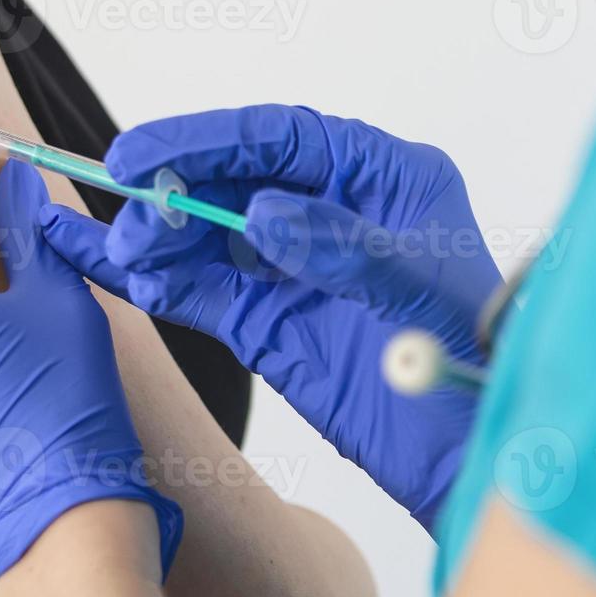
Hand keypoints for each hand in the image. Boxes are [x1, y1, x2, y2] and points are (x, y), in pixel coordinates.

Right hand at [40, 105, 501, 530]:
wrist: (467, 457)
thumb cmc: (472, 365)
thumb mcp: (418, 291)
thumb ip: (341, 246)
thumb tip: (262, 214)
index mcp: (378, 177)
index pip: (278, 139)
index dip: (204, 141)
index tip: (139, 155)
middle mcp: (328, 210)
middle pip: (232, 182)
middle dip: (173, 194)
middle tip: (133, 221)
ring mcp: (290, 267)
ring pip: (207, 234)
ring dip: (159, 239)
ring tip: (124, 252)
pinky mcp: (264, 321)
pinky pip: (200, 291)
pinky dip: (161, 284)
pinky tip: (124, 277)